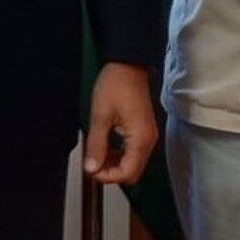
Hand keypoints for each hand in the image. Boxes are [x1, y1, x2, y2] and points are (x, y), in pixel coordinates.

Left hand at [84, 62, 158, 185]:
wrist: (128, 63)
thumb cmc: (116, 85)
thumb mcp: (100, 116)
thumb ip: (96, 145)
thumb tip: (91, 168)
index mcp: (140, 139)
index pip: (127, 173)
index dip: (107, 176)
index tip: (90, 169)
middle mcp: (149, 141)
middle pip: (132, 172)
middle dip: (111, 173)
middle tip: (92, 164)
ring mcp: (148, 135)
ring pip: (133, 163)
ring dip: (115, 164)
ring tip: (96, 155)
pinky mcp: (144, 129)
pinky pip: (133, 151)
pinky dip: (120, 154)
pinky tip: (105, 146)